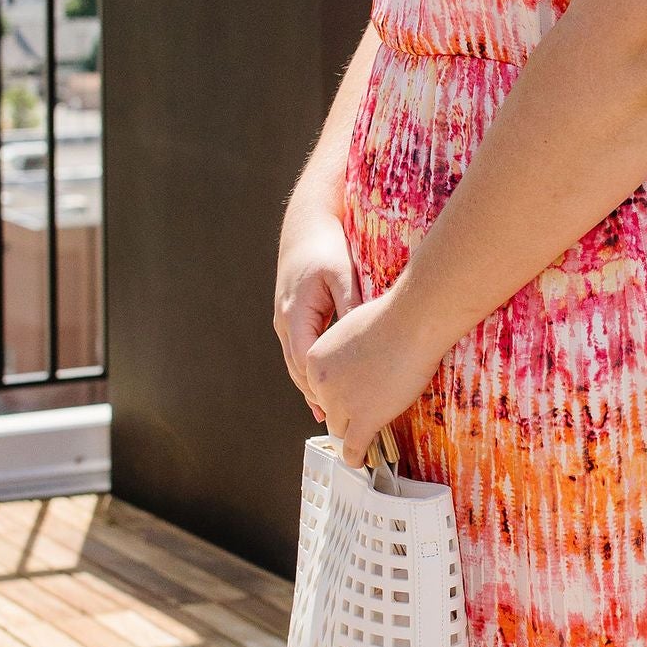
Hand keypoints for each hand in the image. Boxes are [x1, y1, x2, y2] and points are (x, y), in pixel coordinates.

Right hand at [274, 210, 357, 406]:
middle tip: (336, 421)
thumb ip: (350, 306)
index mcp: (295, 314)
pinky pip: (300, 351)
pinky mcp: (292, 318)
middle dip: (315, 394)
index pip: (305, 361)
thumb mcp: (342, 275)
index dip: (321, 386)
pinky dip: (310, 370)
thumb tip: (361, 337)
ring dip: (310, 386)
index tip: (339, 405)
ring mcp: (285, 320)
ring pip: (296, 363)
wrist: (306, 225)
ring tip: (328, 412)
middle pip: (297, 369)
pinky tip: (324, 385)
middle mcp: (284, 322)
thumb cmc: (326, 247)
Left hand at [303, 292, 441, 468]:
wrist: (411, 323)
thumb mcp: (352, 329)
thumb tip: (356, 361)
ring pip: (340, 429)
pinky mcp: (363, 418)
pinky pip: (354, 446)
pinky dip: (355, 456)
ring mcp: (341, 402)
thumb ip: (345, 350)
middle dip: (343, 412)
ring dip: (350, 435)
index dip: (336, 395)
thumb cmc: (392, 318)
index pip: (319, 388)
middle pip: (328, 409)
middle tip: (359, 415)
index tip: (345, 402)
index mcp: (314, 359)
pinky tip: (359, 460)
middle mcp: (322, 382)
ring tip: (358, 442)